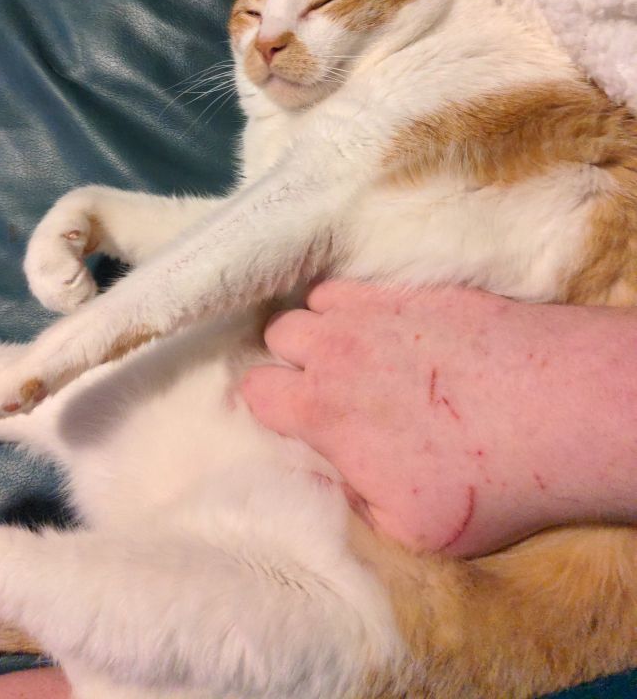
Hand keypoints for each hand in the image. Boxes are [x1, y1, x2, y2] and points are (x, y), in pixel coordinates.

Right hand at [242, 281, 636, 556]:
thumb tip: (346, 474)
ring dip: (323, 324)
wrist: (555, 408)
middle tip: (323, 379)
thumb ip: (360, 499)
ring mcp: (376, 311)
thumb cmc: (485, 481)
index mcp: (325, 412)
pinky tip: (387, 322)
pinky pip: (361, 282)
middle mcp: (338, 351)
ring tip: (354, 347)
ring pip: (315, 301)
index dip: (267, 403)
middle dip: (291, 356)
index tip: (289, 416)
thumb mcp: (412, 529)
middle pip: (279, 333)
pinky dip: (359, 301)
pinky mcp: (416, 288)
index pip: (255, 390)